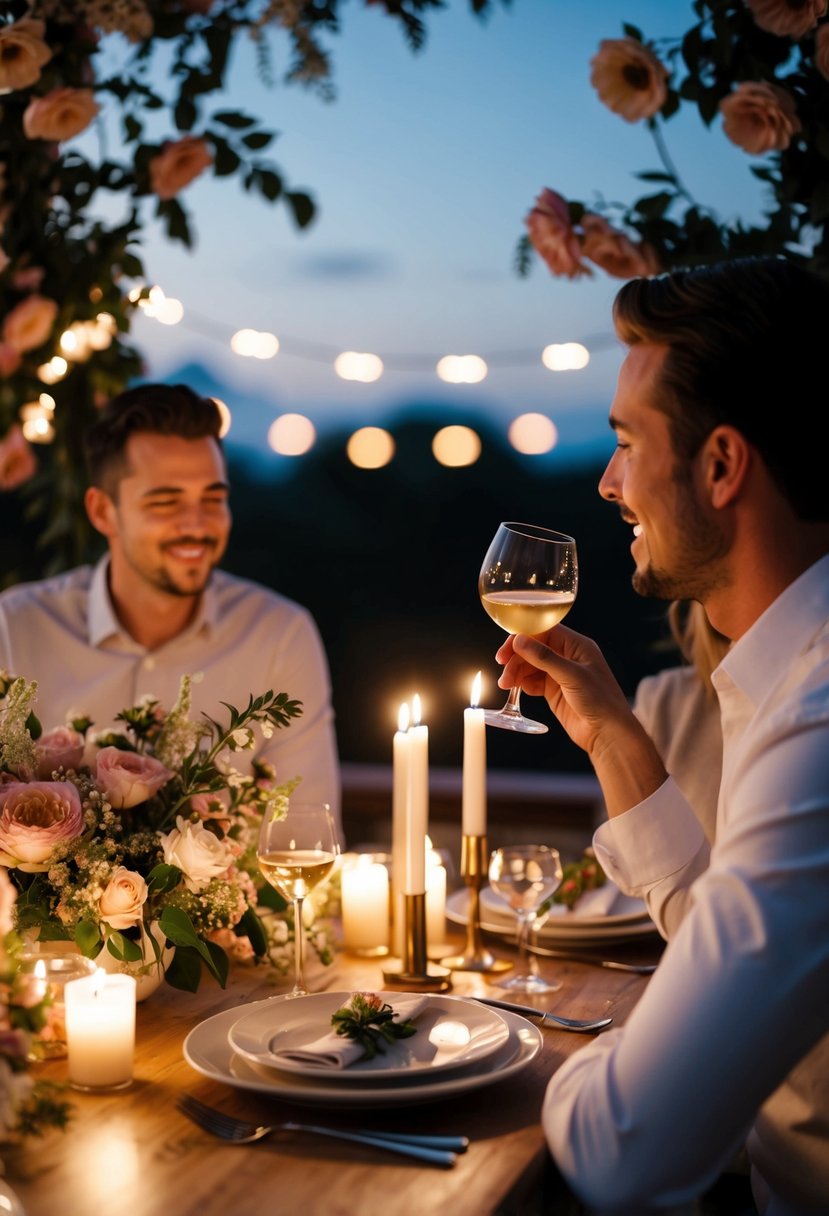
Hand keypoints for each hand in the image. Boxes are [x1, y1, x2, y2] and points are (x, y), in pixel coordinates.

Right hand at [496, 624, 666, 813]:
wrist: (607, 733)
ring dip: (516, 672)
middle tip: (504, 670)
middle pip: (533, 648)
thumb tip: (520, 641)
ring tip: (507, 684)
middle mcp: (567, 656)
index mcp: (577, 646)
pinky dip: (523, 684)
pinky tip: (518, 689)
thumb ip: (544, 658)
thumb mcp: (572, 676)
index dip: (523, 637)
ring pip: (530, 665)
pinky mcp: (554, 690)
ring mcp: (560, 674)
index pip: (543, 631)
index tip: (507, 649)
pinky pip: (532, 681)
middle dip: (517, 658)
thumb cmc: (601, 701)